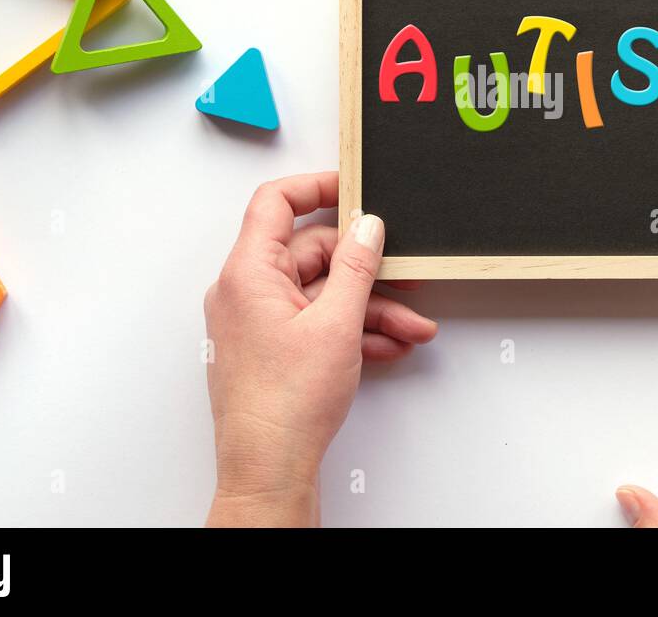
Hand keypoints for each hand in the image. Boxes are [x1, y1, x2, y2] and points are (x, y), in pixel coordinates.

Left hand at [203, 172, 437, 526]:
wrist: (268, 470)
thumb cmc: (284, 405)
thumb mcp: (336, 324)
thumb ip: (357, 267)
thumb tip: (367, 226)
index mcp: (248, 273)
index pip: (275, 203)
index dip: (317, 187)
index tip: (354, 186)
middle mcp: (246, 291)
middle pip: (312, 253)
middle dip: (366, 269)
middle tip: (405, 275)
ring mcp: (258, 321)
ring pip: (322, 293)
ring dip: (369, 306)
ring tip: (411, 326)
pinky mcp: (272, 347)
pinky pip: (317, 321)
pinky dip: (353, 329)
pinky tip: (389, 345)